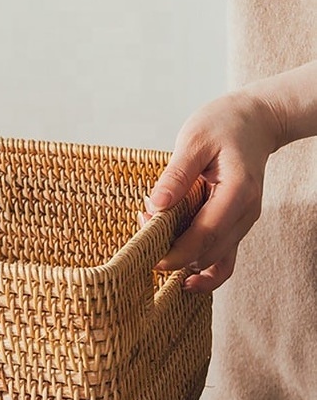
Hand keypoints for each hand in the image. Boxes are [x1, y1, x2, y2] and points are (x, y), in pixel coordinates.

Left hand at [143, 90, 282, 292]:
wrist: (255, 121)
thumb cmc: (223, 125)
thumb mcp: (194, 140)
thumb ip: (176, 175)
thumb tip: (156, 205)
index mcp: (238, 191)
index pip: (205, 234)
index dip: (176, 253)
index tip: (149, 258)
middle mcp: (247, 212)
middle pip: (209, 252)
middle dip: (174, 254)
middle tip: (143, 236)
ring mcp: (244, 221)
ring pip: (216, 259)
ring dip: (185, 260)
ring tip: (155, 245)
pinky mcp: (236, 224)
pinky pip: (224, 257)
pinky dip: (204, 270)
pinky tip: (184, 279)